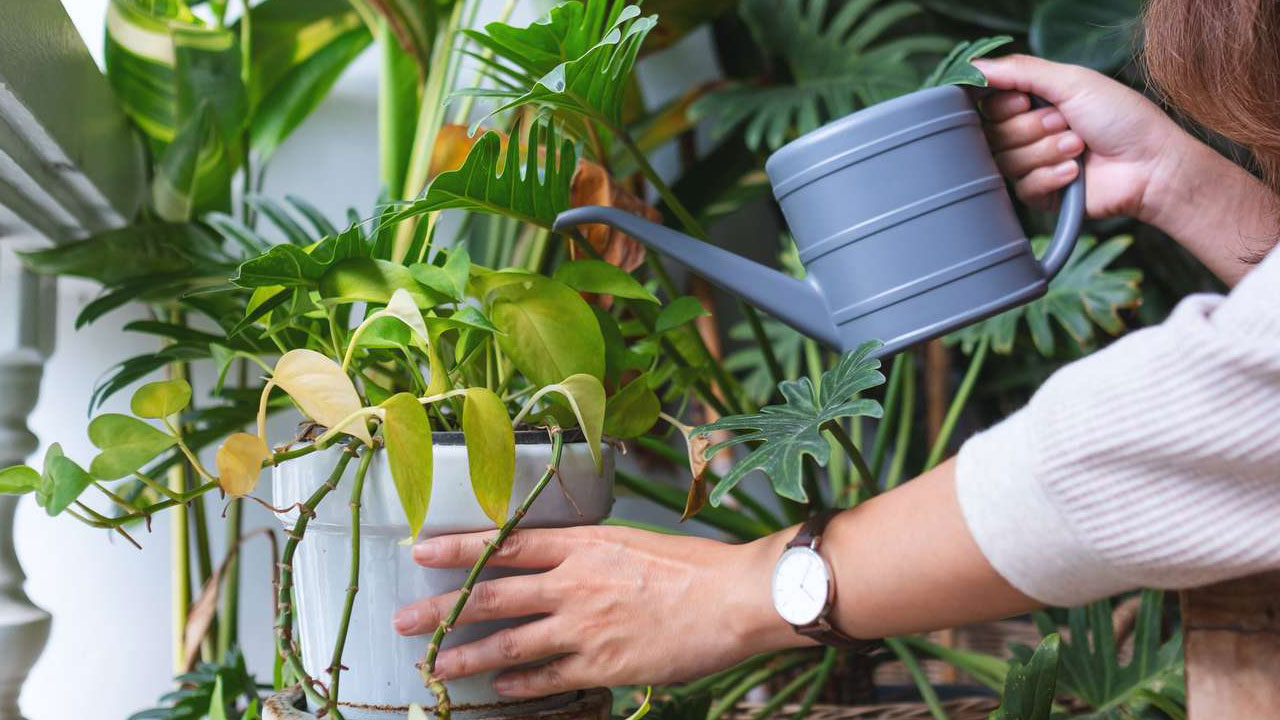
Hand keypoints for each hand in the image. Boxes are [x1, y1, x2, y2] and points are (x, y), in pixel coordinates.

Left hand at [392, 526, 798, 697]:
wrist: (732, 597)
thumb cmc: (691, 566)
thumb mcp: (632, 541)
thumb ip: (590, 555)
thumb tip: (560, 567)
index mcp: (581, 543)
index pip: (504, 544)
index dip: (459, 549)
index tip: (421, 553)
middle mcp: (572, 583)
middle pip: (490, 595)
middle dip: (441, 610)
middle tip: (404, 621)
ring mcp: (583, 626)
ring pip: (509, 643)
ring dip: (467, 657)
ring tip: (434, 666)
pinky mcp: (602, 664)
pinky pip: (548, 678)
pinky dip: (520, 686)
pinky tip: (500, 691)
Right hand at [973, 54, 1188, 222]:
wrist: (1150, 165)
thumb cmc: (1122, 117)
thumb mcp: (1072, 81)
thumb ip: (1020, 71)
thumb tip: (973, 66)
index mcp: (1035, 104)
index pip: (989, 105)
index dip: (1002, 105)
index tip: (1026, 101)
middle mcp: (1029, 133)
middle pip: (993, 134)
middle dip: (1032, 128)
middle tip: (1066, 123)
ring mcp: (1033, 165)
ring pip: (1007, 161)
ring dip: (1046, 151)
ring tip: (1079, 147)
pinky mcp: (1040, 195)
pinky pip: (1022, 187)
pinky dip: (1052, 176)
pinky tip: (1076, 171)